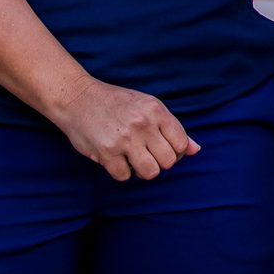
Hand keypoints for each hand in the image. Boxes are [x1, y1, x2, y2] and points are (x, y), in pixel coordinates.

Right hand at [47, 77, 199, 181]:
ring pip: (150, 172)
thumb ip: (172, 128)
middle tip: (145, 154)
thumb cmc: (117, 104)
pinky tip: (115, 158)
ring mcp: (125, 139)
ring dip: (142, 170)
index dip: (174, 151)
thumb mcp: (148, 107)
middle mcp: (143, 124)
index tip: (161, 147)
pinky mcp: (106, 152)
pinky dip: (120, 171)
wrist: (78, 97)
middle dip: (159, 162)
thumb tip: (196, 150)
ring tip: (133, 158)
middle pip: (168, 162)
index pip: (181, 144)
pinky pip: (124, 176)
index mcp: (156, 110)